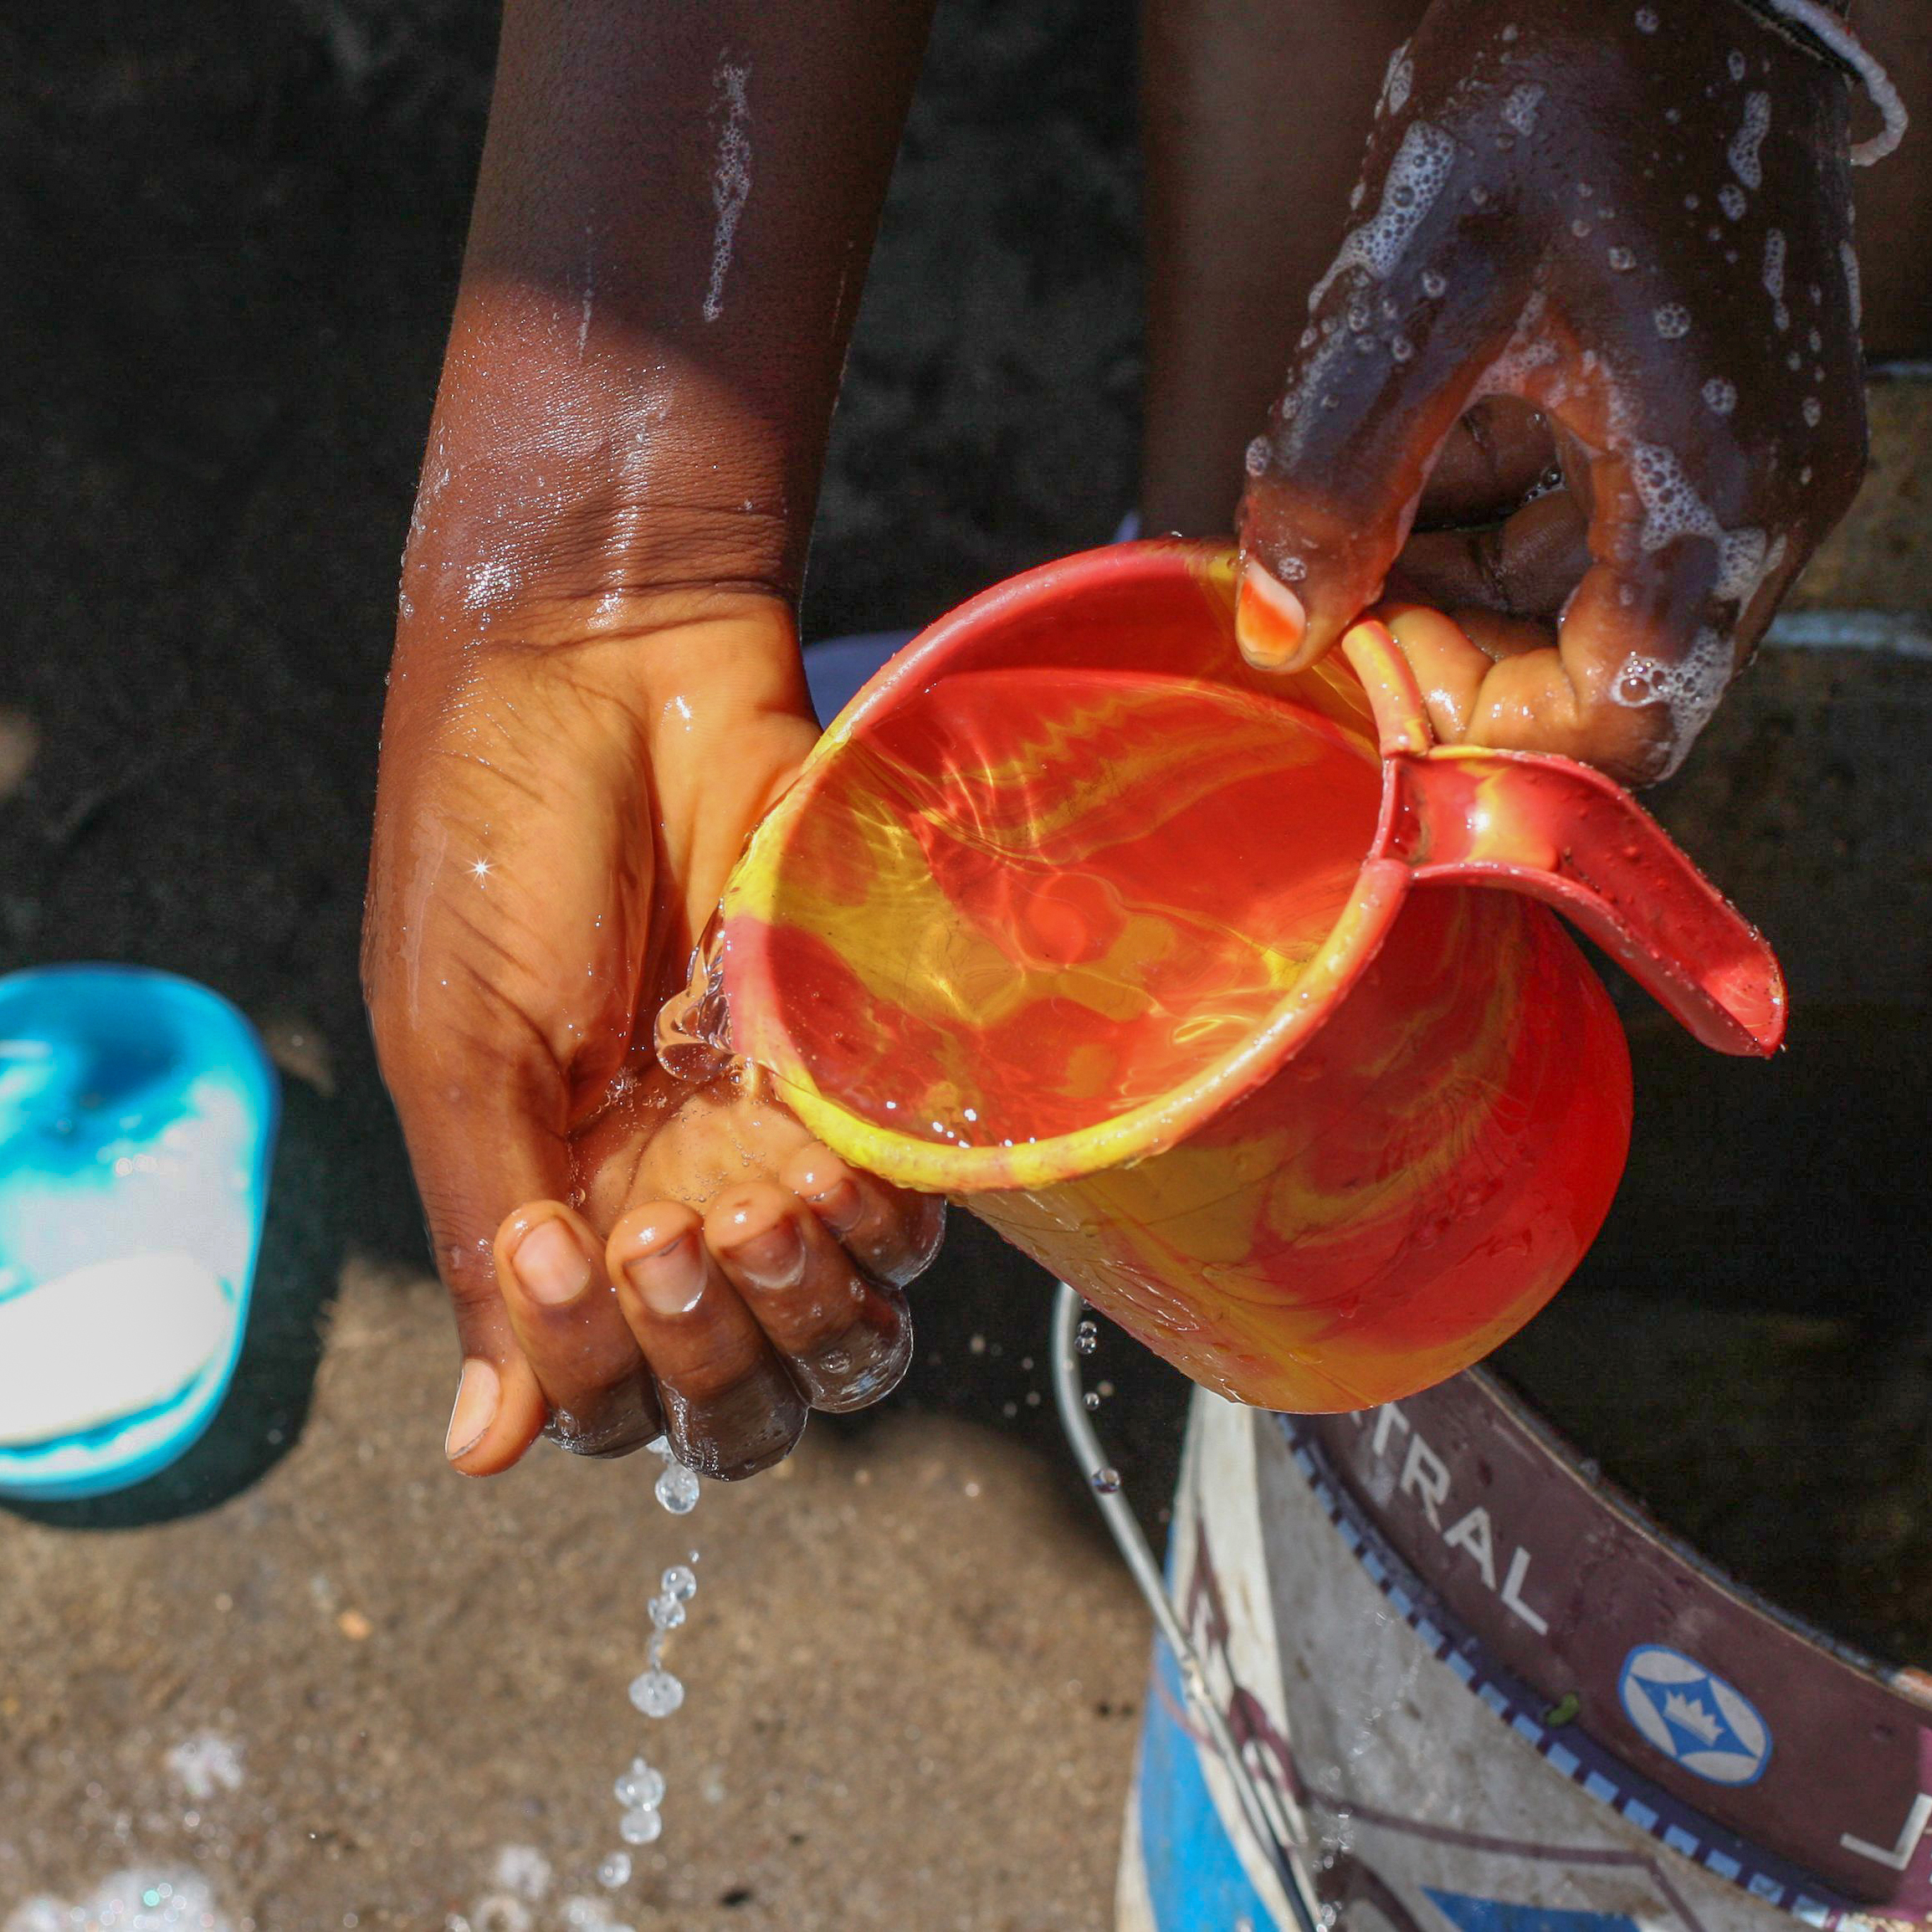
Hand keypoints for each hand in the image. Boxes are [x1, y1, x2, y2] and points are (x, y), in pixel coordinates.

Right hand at [363, 591, 943, 1479]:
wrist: (615, 680)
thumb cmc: (503, 854)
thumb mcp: (461, 1054)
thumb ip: (485, 1245)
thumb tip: (480, 1452)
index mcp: (559, 1219)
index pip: (609, 1405)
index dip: (597, 1376)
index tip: (566, 1241)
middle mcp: (676, 1207)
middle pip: (745, 1403)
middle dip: (716, 1360)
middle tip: (672, 1228)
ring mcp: (777, 1149)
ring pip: (845, 1339)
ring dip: (807, 1308)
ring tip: (760, 1199)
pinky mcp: (862, 1079)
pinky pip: (910, 1224)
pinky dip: (880, 1224)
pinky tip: (822, 1154)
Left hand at [1236, 0, 1867, 783]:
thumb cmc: (1565, 88)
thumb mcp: (1420, 282)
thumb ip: (1342, 475)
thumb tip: (1281, 628)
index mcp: (1719, 487)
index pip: (1621, 728)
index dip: (1479, 741)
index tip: (1362, 684)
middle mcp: (1759, 501)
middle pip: (1602, 688)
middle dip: (1454, 674)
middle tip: (1332, 614)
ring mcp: (1739, 466)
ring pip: (1585, 620)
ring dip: (1457, 608)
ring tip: (1348, 541)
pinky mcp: (1698, 429)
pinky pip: (1585, 541)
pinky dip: (1484, 540)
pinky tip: (1402, 482)